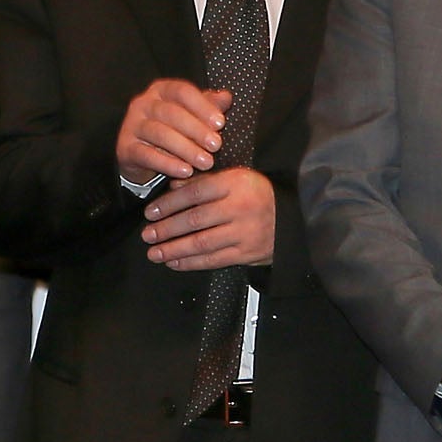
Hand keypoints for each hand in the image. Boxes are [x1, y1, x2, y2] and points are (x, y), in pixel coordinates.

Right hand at [116, 78, 227, 184]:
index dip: (202, 106)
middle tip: (216, 146)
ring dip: (186, 149)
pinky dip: (168, 164)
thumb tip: (226, 97)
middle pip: (171, 113)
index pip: (182, 91)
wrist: (138, 154)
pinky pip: (146, 155)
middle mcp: (143, 103)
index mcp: (161, 90)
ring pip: (159, 134)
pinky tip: (186, 171)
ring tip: (206, 162)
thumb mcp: (190, 114)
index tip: (220, 123)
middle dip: (196, 130)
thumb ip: (208, 105)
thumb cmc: (170, 129)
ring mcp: (131, 125)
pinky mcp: (125, 148)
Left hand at [141, 166, 274, 270]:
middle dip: (166, 229)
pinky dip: (191, 262)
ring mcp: (243, 232)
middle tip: (147, 235)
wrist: (294, 217)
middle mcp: (238, 207)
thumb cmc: (258, 194)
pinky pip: (214, 260)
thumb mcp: (235, 178)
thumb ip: (204, 182)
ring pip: (201, 243)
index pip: (194, 193)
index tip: (150, 213)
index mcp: (234, 183)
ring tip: (155, 253)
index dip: (168, 204)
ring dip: (174, 250)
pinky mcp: (247, 253)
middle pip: (194, 220)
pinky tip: (175, 262)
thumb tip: (172, 187)